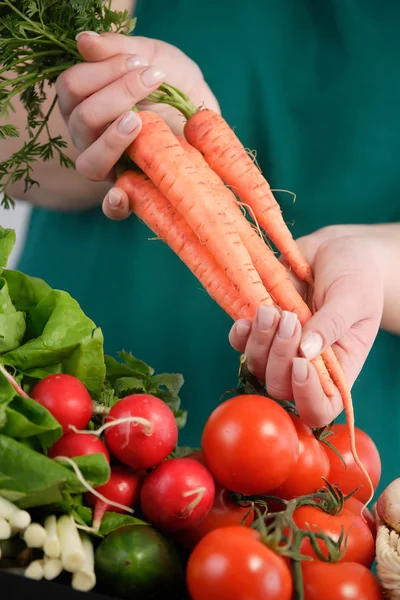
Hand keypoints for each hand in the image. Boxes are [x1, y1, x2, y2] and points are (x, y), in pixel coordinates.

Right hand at [55, 32, 218, 199]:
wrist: (205, 111)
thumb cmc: (173, 81)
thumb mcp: (151, 54)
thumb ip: (118, 49)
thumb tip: (83, 42)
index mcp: (84, 102)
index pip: (71, 88)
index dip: (102, 72)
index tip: (140, 61)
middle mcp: (89, 137)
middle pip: (80, 120)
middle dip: (116, 95)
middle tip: (153, 79)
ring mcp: (109, 167)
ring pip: (90, 162)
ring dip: (112, 139)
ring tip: (138, 120)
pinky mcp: (133, 191)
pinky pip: (112, 208)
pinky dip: (114, 204)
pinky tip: (122, 194)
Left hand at [229, 227, 383, 427]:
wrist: (334, 249)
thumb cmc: (356, 274)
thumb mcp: (354, 297)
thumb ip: (332, 324)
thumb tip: (307, 352)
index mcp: (339, 368)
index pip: (320, 407)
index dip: (306, 397)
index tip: (300, 364)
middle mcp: (308, 365)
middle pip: (281, 387)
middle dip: (280, 357)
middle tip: (290, 318)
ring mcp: (280, 348)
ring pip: (257, 366)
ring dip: (260, 341)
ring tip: (271, 309)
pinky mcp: (261, 329)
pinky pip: (240, 343)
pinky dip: (241, 334)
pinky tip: (250, 315)